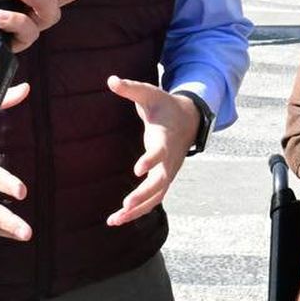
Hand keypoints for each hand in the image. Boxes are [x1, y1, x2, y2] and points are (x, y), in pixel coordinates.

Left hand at [105, 77, 198, 226]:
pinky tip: (118, 219)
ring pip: (157, 196)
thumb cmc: (165, 106)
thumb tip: (111, 80)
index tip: (137, 169)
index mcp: (166, 139)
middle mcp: (170, 160)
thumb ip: (131, 89)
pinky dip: (138, 210)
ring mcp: (169, 171)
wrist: (189, 119)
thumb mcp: (150, 94)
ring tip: (114, 220)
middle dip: (143, 194)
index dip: (150, 160)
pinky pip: (154, 199)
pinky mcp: (164, 179)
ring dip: (137, 209)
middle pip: (160, 182)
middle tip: (125, 205)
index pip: (160, 152)